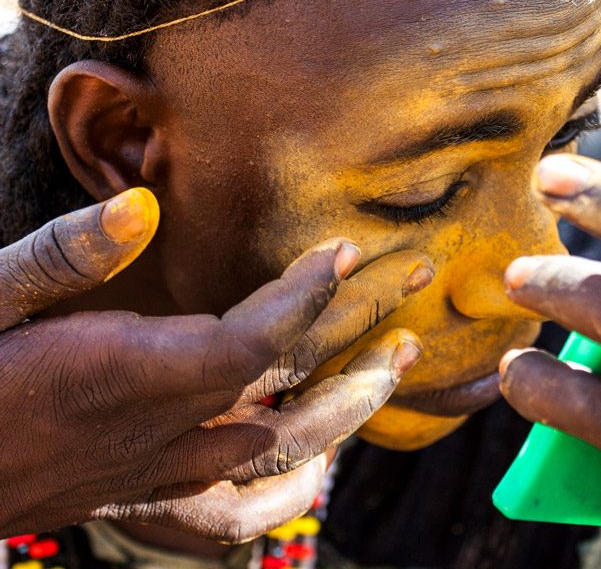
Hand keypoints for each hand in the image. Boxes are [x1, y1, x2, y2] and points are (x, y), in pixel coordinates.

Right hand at [0, 189, 430, 541]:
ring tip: (396, 364)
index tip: (343, 250)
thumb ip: (66, 254)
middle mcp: (154, 434)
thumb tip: (142, 206)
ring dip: (348, 408)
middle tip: (412, 279)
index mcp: (124, 378)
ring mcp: (154, 474)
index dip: (307, 296)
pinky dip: (286, 494)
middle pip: (289, 394)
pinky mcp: (141, 497)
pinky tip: (317, 474)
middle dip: (359, 334)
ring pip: (278, 455)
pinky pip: (233, 515)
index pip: (252, 342)